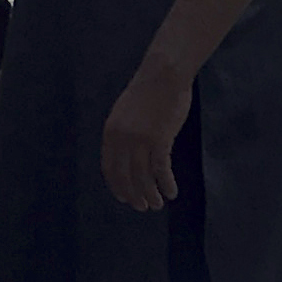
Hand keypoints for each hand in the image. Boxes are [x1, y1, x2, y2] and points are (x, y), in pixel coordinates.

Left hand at [101, 56, 189, 209]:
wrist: (163, 74)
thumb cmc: (148, 92)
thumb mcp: (125, 112)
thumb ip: (123, 132)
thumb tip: (126, 155)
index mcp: (111, 131)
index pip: (109, 167)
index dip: (116, 185)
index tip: (124, 198)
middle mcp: (121, 138)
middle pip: (125, 176)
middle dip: (133, 195)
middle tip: (142, 207)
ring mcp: (140, 139)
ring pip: (143, 177)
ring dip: (151, 195)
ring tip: (158, 205)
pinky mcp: (159, 140)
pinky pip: (162, 170)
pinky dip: (166, 184)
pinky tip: (172, 193)